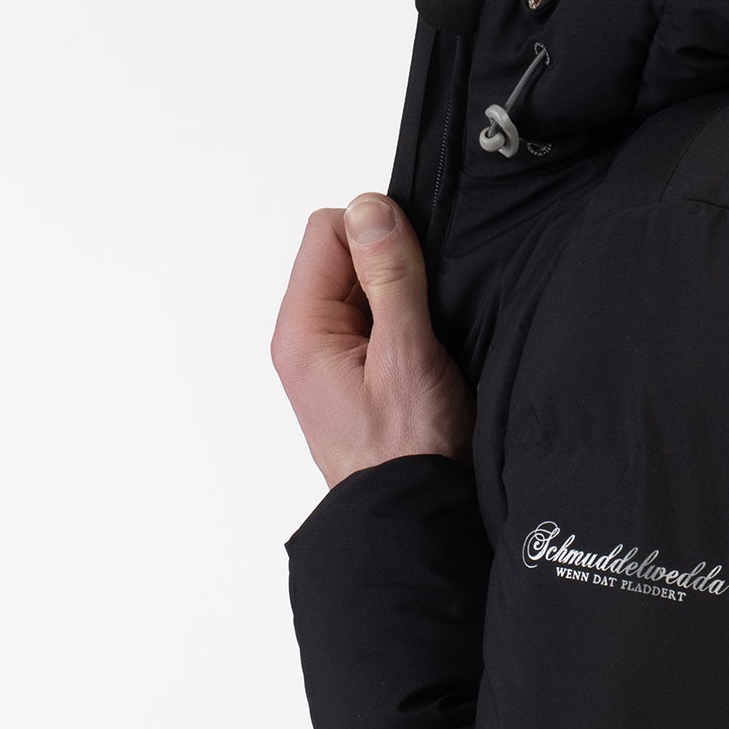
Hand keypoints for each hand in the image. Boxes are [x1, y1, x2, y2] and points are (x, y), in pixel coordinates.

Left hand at [272, 194, 472, 488]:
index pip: (328, 230)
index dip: (379, 234)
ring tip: (426, 342)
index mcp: (302, 330)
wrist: (414, 520)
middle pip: (344, 256)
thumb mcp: (406, 353)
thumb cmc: (408, 453)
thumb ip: (390, 276)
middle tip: (422, 315)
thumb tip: (373, 209)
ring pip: (365, 288)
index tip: (415, 269)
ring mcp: (330, 358)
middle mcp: (306, 340)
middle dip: (392, 267)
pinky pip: (377, 321)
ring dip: (402, 298)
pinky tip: (425, 355)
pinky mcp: (355, 374)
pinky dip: (406, 324)